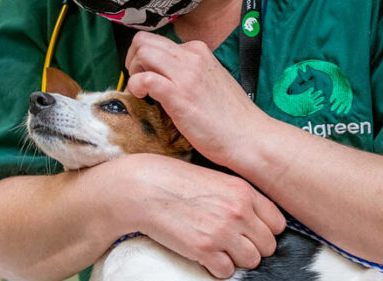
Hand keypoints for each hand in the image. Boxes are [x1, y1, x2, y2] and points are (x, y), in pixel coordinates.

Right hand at [102, 154, 285, 277]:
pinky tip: (204, 256)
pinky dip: (217, 268)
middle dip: (252, 248)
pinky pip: (226, 271)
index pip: (277, 224)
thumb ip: (239, 199)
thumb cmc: (176, 183)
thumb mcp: (216, 181)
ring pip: (251, 262)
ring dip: (236, 260)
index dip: (265, 232)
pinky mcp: (204, 250)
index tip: (250, 233)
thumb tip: (256, 223)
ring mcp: (223, 232)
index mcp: (244, 192)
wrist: (144, 189)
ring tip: (218, 250)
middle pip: (267, 246)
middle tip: (231, 244)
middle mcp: (239, 212)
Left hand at [125, 31, 273, 165]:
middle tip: (138, 82)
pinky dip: (136, 86)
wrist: (249, 137)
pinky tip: (143, 98)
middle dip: (133, 60)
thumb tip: (166, 77)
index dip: (145, 58)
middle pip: (145, 42)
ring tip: (141, 91)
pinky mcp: (179, 95)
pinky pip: (144, 79)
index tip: (147, 75)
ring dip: (133, 71)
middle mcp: (192, 57)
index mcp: (199, 52)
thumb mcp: (210, 83)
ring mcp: (185, 75)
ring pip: (142, 53)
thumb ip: (190, 74)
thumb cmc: (231, 118)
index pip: (158, 41)